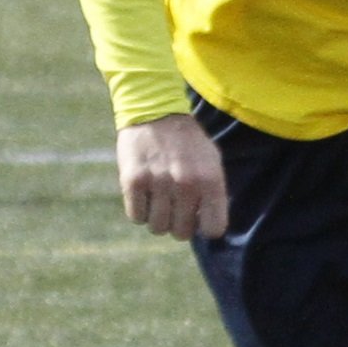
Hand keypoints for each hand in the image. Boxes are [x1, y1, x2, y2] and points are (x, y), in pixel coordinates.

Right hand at [118, 112, 226, 241]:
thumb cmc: (187, 144)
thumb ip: (213, 194)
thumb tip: (208, 228)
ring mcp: (159, 183)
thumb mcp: (211, 162)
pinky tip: (144, 193)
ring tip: (158, 197)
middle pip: (181, 233)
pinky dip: (139, 210)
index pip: (214, 229)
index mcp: (210, 180)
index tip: (198, 217)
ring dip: (157, 217)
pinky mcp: (133, 181)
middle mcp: (186, 183)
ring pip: (157, 227)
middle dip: (177, 223)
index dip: (204, 226)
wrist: (156, 112)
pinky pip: (136, 217)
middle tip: (174, 205)